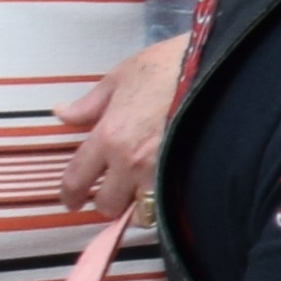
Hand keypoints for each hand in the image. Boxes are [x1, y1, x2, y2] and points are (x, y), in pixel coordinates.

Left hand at [63, 39, 183, 222]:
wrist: (216, 68)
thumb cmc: (170, 67)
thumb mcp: (122, 76)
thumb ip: (90, 103)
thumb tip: (63, 113)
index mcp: (110, 136)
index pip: (77, 178)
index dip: (71, 194)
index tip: (73, 199)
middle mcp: (131, 161)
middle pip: (108, 204)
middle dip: (108, 201)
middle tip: (115, 190)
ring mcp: (162, 172)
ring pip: (141, 213)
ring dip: (139, 206)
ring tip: (144, 192)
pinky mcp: (188, 176)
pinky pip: (169, 206)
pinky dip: (164, 204)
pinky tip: (166, 190)